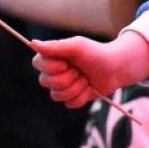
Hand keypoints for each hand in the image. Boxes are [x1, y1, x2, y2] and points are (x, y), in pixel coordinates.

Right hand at [31, 31, 148, 107]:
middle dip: (67, 78)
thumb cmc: (96, 53)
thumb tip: (32, 43)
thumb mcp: (76, 46)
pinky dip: (82, 97)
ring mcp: (62, 87)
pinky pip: (70, 104)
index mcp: (51, 57)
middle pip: (46, 83)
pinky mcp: (72, 98)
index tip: (67, 62)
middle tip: (79, 70)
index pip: (37, 65)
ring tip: (85, 79)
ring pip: (57, 96)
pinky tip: (88, 88)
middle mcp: (53, 72)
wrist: (116, 68)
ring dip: (76, 87)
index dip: (53, 67)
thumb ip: (54, 47)